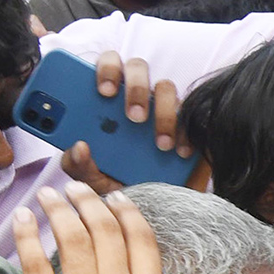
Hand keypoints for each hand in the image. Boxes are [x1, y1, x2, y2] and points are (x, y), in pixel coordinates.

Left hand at [59, 52, 187, 193]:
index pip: (107, 66)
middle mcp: (138, 98)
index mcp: (108, 103)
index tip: (104, 90)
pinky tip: (180, 152)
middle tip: (132, 117)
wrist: (162, 208)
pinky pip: (194, 114)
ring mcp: (166, 108)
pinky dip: (187, 133)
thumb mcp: (95, 182)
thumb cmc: (126, 187)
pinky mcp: (192, 123)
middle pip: (137, 68)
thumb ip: (79, 167)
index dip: (105, 68)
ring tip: (160, 144)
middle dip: (136, 88)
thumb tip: (79, 147)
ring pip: (167, 87)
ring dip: (163, 112)